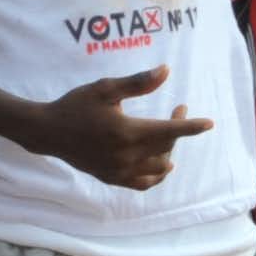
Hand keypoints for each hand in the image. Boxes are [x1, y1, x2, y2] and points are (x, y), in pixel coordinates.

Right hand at [22, 65, 211, 189]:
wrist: (47, 131)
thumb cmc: (75, 105)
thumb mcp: (104, 89)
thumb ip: (137, 83)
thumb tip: (166, 71)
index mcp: (127, 131)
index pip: (170, 130)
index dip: (191, 126)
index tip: (208, 123)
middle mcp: (127, 155)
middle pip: (166, 147)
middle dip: (179, 130)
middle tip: (178, 110)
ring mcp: (119, 170)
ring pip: (158, 168)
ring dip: (169, 152)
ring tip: (167, 138)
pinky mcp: (111, 178)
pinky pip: (142, 184)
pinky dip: (156, 177)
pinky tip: (160, 167)